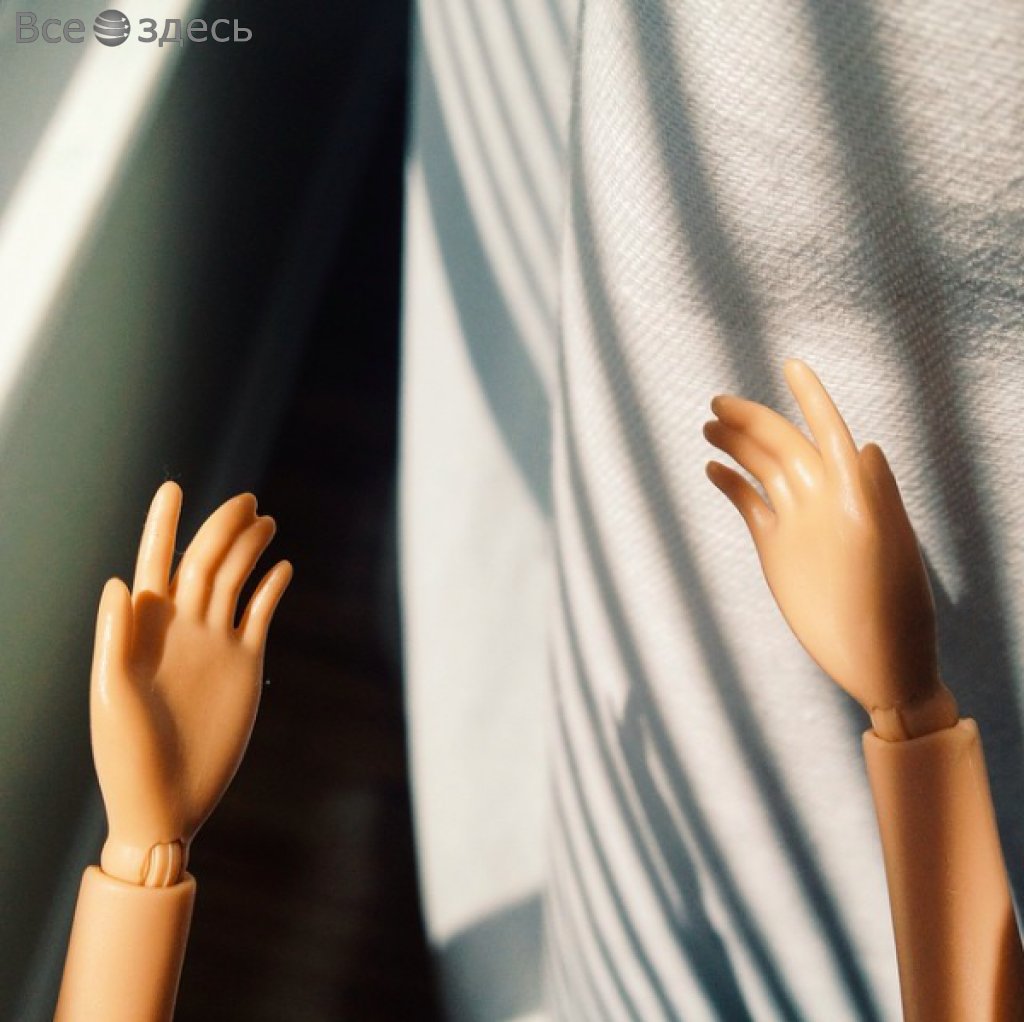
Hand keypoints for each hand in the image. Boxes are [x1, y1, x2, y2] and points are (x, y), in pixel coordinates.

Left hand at [90, 482, 291, 884]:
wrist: (167, 804)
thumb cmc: (126, 756)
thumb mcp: (111, 697)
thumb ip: (115, 639)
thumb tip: (120, 582)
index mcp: (145, 630)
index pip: (154, 563)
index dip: (163, 525)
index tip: (173, 488)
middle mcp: (182, 628)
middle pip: (204, 562)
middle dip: (222, 528)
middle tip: (245, 501)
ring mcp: (215, 644)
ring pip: (234, 581)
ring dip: (249, 550)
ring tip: (265, 522)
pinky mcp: (245, 665)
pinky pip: (260, 616)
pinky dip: (271, 590)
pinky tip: (283, 569)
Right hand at [704, 360, 955, 739]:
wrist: (877, 661)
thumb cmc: (894, 610)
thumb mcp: (889, 553)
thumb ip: (878, 500)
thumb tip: (868, 445)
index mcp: (852, 494)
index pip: (829, 432)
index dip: (811, 399)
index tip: (791, 364)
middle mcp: (822, 500)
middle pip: (783, 447)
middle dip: (753, 420)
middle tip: (716, 403)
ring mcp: (797, 522)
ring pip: (763, 470)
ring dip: (738, 446)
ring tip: (708, 427)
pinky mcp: (777, 549)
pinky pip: (751, 507)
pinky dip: (732, 487)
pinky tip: (712, 470)